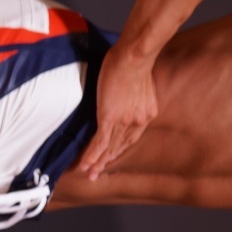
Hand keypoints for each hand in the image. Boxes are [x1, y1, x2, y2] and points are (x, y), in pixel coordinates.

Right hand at [78, 44, 157, 179]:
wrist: (133, 58)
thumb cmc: (134, 61)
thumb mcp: (138, 81)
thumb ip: (132, 92)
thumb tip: (122, 91)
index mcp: (146, 113)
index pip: (132, 136)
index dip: (120, 147)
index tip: (112, 154)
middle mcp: (138, 121)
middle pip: (121, 145)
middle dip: (109, 159)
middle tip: (98, 171)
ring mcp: (123, 121)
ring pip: (109, 147)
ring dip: (99, 162)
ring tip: (90, 174)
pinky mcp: (109, 118)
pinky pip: (100, 142)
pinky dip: (92, 154)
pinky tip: (85, 164)